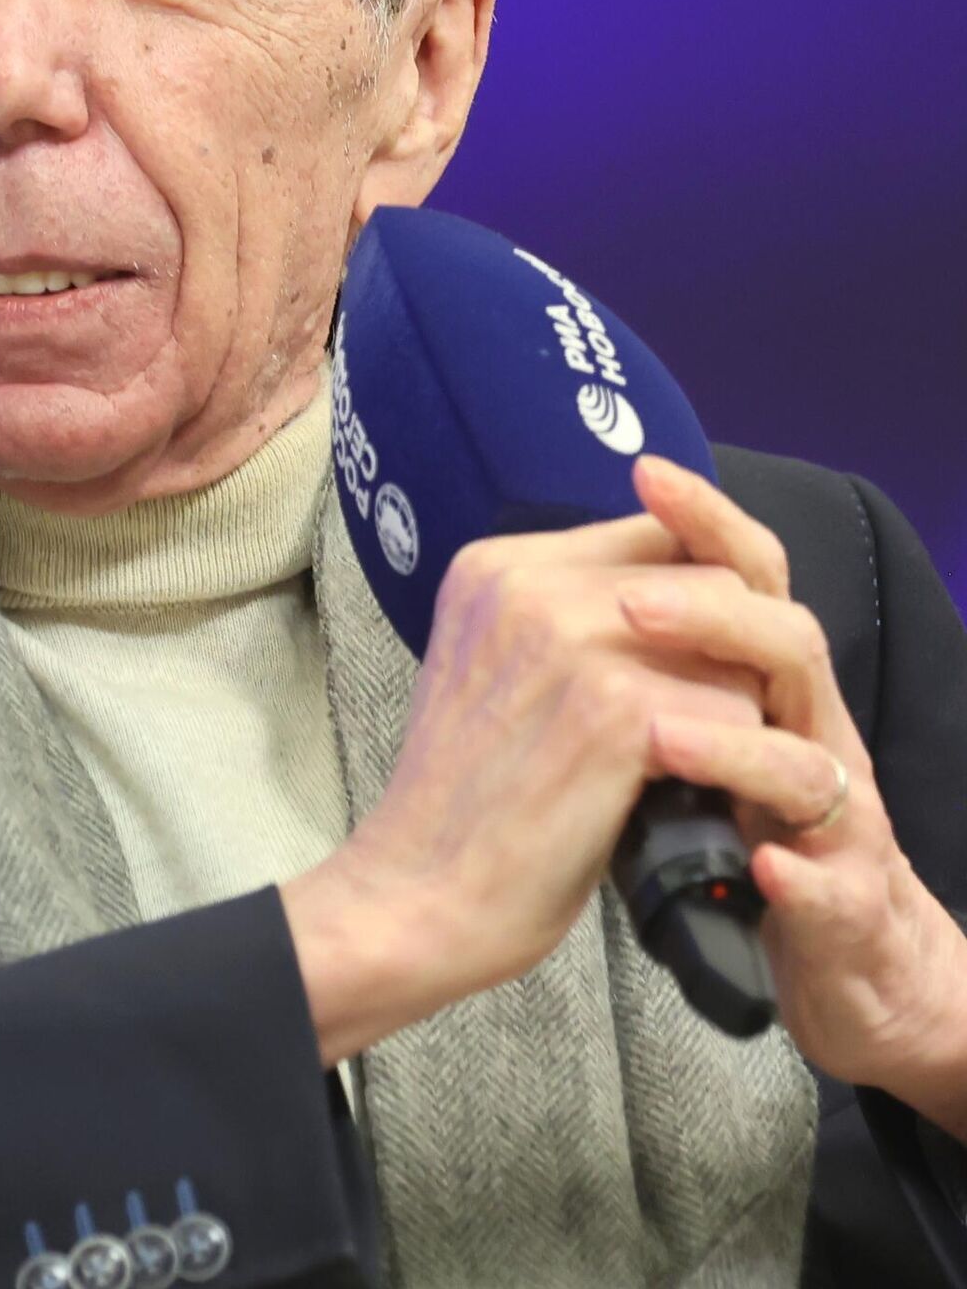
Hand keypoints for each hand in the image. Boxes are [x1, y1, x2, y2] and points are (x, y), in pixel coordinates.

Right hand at [288, 467, 779, 1043]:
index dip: (702, 599)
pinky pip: (741, 717)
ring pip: (738, 647)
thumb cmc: (467, 798)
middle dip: (734, 659)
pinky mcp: (615, 713)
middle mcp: (529, 584)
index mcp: (495, 566)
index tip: (704, 663)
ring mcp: (571, 642)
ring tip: (710, 769)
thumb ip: (564, 617)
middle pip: (713, 581)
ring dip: (742, 714)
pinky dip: (743, 770)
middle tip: (719, 730)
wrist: (417, 893)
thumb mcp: (492, 668)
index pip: (658, 533)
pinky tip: (706, 804)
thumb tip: (682, 596)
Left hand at [626, 456, 966, 1132]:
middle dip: (711, 615)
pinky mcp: (850, 909)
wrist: (846, 959)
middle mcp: (810, 736)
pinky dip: (798, 874)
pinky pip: (835, 886)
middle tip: (628, 609)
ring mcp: (838, 822)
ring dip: (733, 742)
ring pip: (811, 763)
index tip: (643, 472)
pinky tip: (759, 865)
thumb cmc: (744, 824)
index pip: (743, 582)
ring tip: (657, 734)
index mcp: (764, 686)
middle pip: (787, 645)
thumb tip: (579, 576)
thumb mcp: (687, 730)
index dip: (702, 523)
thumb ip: (654, 661)